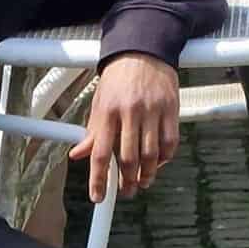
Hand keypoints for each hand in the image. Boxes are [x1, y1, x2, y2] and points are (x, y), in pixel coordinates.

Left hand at [70, 54, 180, 201]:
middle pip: (129, 158)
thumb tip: (77, 155)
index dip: (99, 179)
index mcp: (107, 111)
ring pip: (151, 154)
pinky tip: (159, 163)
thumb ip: (92, 131)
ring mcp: (153, 110)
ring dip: (147, 175)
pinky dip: (165, 158)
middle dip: (127, 182)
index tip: (98, 197)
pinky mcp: (171, 108)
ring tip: (142, 182)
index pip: (101, 153)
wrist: (143, 50)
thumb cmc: (118, 79)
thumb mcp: (100, 101)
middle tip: (126, 191)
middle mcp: (130, 112)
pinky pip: (170, 142)